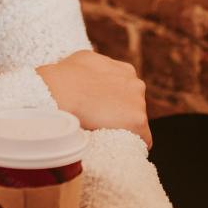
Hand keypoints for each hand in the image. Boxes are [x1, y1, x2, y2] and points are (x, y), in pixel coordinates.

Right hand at [36, 50, 151, 147]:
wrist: (64, 92)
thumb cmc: (65, 77)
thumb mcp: (82, 60)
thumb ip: (94, 67)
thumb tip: (86, 73)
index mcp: (126, 71)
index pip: (128, 91)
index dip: (115, 103)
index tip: (103, 110)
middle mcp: (137, 85)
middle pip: (134, 106)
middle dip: (121, 115)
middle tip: (101, 123)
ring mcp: (139, 103)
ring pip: (137, 123)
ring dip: (125, 129)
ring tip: (106, 136)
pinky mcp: (139, 121)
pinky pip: (144, 139)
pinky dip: (134, 144)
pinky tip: (121, 148)